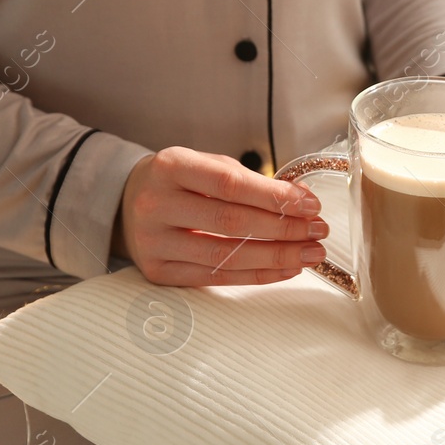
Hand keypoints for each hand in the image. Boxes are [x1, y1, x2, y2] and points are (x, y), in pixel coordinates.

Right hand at [114, 147, 327, 286]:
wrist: (127, 203)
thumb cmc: (178, 182)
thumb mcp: (205, 166)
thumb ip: (248, 181)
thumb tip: (300, 201)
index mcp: (170, 167)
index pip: (229, 185)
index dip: (273, 197)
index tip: (310, 205)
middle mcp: (156, 204)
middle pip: (230, 222)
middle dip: (283, 229)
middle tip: (318, 231)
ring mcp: (154, 242)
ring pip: (225, 255)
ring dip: (276, 257)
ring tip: (309, 253)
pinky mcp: (158, 272)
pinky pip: (215, 278)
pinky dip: (256, 276)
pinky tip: (284, 269)